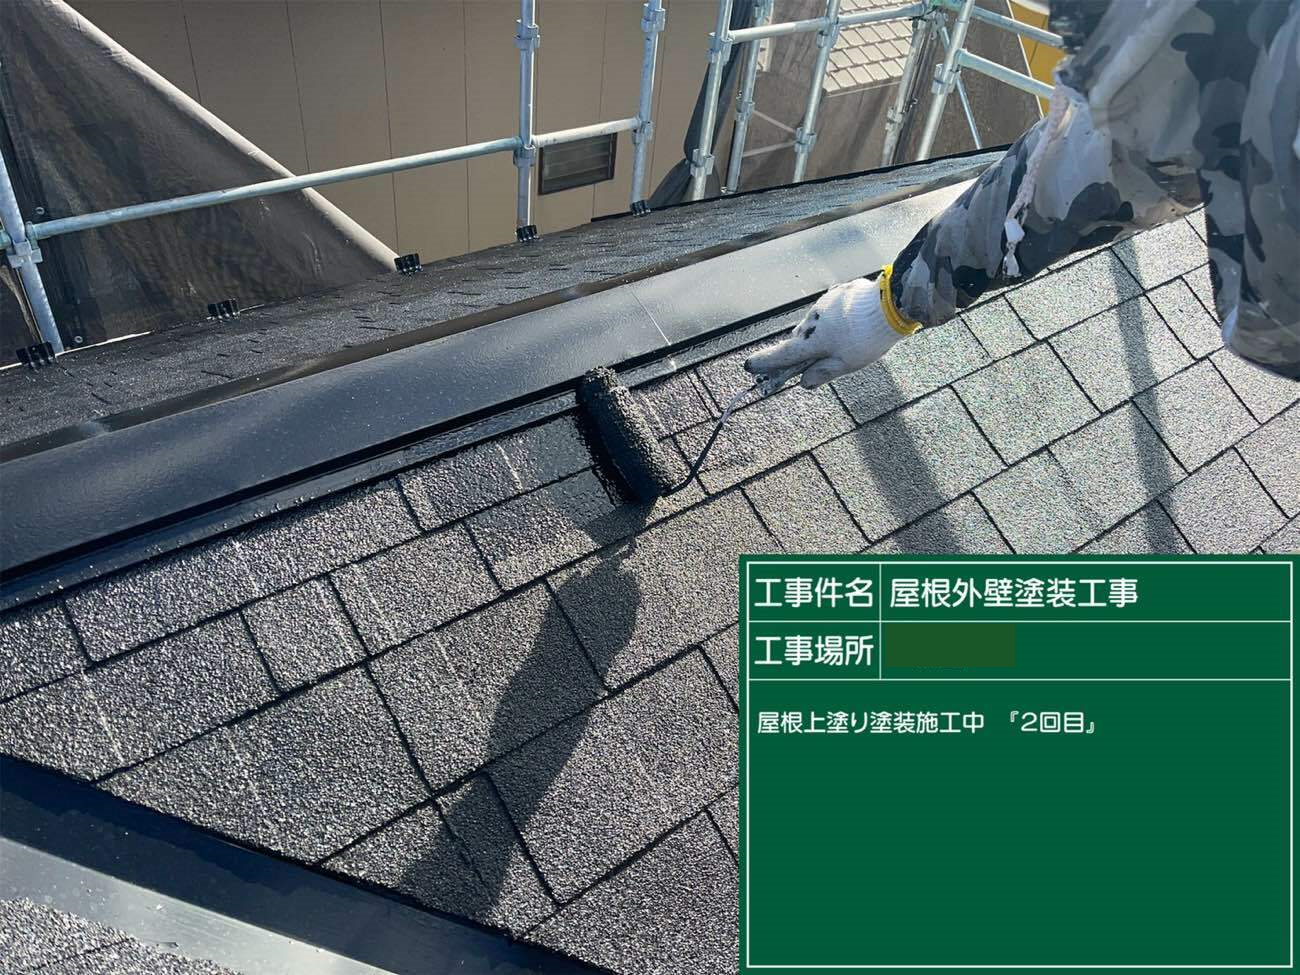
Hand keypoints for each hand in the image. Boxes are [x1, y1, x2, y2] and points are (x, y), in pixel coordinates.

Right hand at [743, 277, 906, 389]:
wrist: (890, 305)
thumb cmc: (868, 338)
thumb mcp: (847, 364)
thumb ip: (823, 373)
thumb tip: (805, 382)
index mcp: (812, 340)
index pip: (783, 354)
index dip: (765, 361)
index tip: (749, 366)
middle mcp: (813, 320)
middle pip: (800, 338)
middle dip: (803, 349)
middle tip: (813, 361)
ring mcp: (825, 303)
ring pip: (815, 323)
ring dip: (822, 333)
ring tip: (845, 341)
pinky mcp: (839, 292)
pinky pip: (830, 309)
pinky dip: (835, 319)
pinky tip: (853, 324)